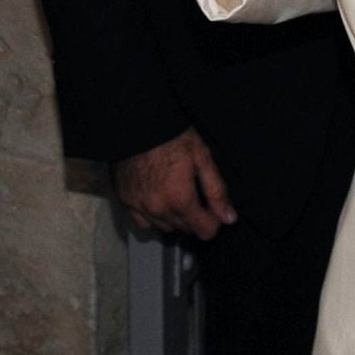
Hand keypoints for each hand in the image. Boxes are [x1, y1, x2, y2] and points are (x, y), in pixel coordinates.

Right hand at [114, 128, 237, 239]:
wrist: (137, 123)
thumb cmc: (171, 136)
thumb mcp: (202, 157)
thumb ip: (216, 191)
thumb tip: (229, 218)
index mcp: (180, 199)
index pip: (205, 231)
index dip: (214, 220)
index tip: (212, 206)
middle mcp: (158, 209)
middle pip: (186, 229)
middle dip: (195, 216)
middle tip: (193, 191)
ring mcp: (140, 207)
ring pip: (166, 227)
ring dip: (174, 217)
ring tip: (174, 192)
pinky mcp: (125, 201)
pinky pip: (143, 222)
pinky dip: (152, 215)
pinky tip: (156, 198)